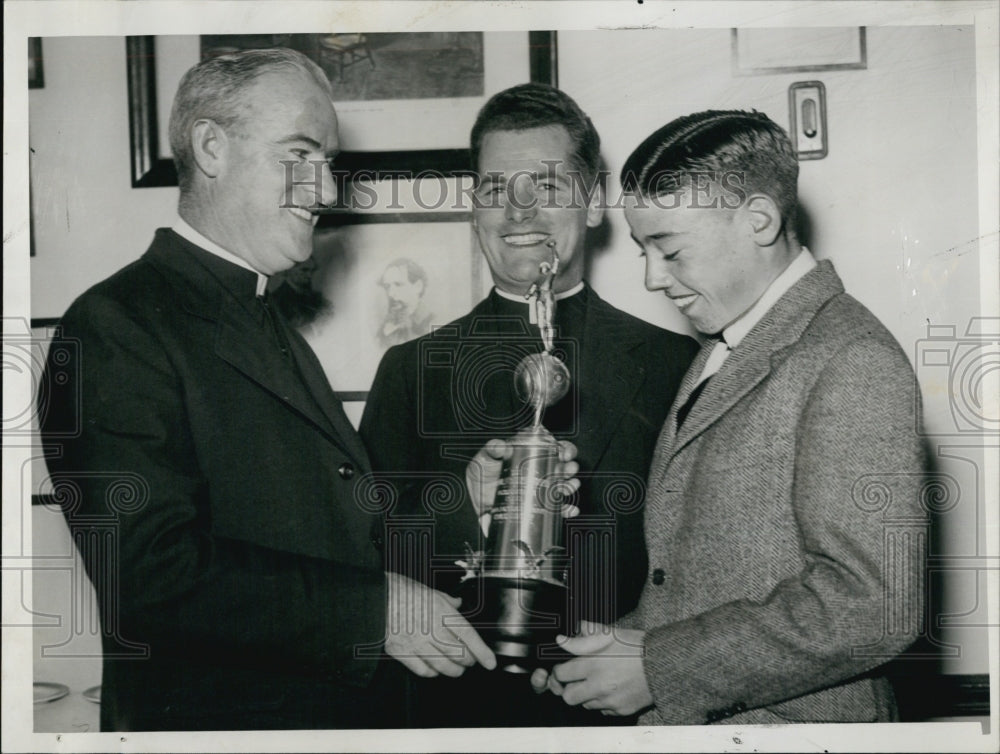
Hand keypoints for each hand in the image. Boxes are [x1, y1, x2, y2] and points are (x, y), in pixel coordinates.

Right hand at [384, 571, 495, 677]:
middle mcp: (431, 628)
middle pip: (459, 654)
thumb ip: (445, 599)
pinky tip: (435, 670)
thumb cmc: (398, 589)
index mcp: (441, 610)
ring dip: (454, 670)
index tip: (490, 662)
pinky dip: (432, 673)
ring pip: (443, 665)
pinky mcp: (401, 652)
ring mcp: (416, 642)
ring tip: (457, 670)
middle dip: (469, 661)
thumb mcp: (427, 589)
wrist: (372, 596)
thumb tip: (458, 603)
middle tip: (470, 661)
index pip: (469, 636)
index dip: (483, 652)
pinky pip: (423, 670)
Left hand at [465, 438, 580, 517]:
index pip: (552, 449)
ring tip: (568, 487)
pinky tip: (570, 509)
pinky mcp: (536, 508)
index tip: (564, 453)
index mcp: (529, 456)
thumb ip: (491, 450)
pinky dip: (566, 510)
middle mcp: (537, 472)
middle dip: (569, 468)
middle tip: (567, 469)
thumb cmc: (481, 474)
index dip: (563, 449)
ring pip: (562, 486)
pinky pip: (556, 509)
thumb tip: (500, 445)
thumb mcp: (485, 459)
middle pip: (561, 467)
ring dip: (570, 486)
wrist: (474, 500)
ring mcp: (538, 490)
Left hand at [532, 620, 652, 715]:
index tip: (565, 668)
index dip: (560, 671)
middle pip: (568, 696)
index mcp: (593, 664)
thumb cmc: (635, 646)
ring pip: (585, 704)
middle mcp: (599, 685)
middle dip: (569, 688)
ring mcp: (610, 700)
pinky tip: (611, 689)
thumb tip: (561, 640)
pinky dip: (603, 702)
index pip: (560, 674)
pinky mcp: (621, 710)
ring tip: (597, 682)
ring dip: (586, 695)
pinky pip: (603, 710)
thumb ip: (582, 639)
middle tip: (576, 679)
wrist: (663, 663)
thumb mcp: (608, 634)